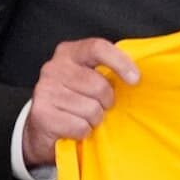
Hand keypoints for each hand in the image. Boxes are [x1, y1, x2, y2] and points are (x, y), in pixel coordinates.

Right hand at [22, 39, 139, 168]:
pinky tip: (74, 127)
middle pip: (99, 85)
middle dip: (107, 101)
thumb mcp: (91, 78)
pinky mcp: (41, 113)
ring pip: (91, 109)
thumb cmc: (76, 99)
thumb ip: (108, 72)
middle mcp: (54, 68)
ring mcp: (45, 90)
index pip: (98, 48)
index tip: (135, 79)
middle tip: (100, 106)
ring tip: (84, 117)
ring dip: (95, 119)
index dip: (120, 62)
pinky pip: (80, 126)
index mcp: (70, 53)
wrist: (43, 127)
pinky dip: (83, 131)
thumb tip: (138, 78)